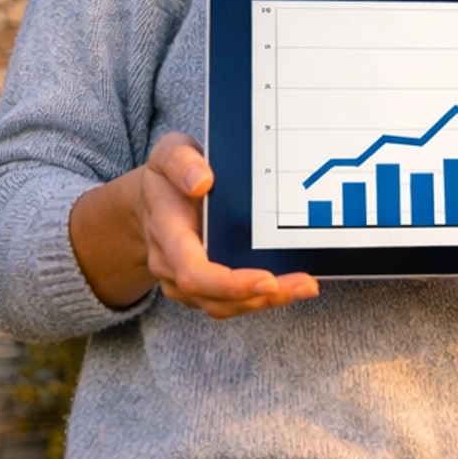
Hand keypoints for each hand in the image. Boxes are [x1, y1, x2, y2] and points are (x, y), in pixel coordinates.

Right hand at [68, 132, 320, 319]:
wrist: (153, 200)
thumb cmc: (168, 176)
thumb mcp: (169, 152)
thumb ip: (180, 160)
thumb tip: (201, 181)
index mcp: (167, 232)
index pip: (192, 270)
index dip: (228, 283)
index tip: (266, 280)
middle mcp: (171, 265)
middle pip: (213, 298)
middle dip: (260, 297)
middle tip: (304, 285)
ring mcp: (183, 282)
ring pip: (224, 307)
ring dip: (266, 302)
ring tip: (304, 287)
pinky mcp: (201, 288)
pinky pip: (229, 303)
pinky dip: (259, 298)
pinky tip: (290, 286)